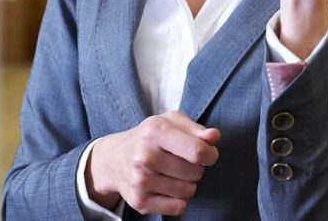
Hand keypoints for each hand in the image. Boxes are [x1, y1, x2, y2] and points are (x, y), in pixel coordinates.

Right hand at [86, 111, 219, 215]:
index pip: (197, 151)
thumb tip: (214, 136)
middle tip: (183, 161)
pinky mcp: (139, 202)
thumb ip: (196, 128)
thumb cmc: (150, 137)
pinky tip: (167, 186)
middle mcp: (145, 157)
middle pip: (195, 172)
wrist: (113, 158)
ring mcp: (141, 181)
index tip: (208, 153)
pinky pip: (178, 207)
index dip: (210, 154)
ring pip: (188, 190)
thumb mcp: (170, 121)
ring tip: (174, 173)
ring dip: (188, 183)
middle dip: (197, 168)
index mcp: (156, 132)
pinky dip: (179, 199)